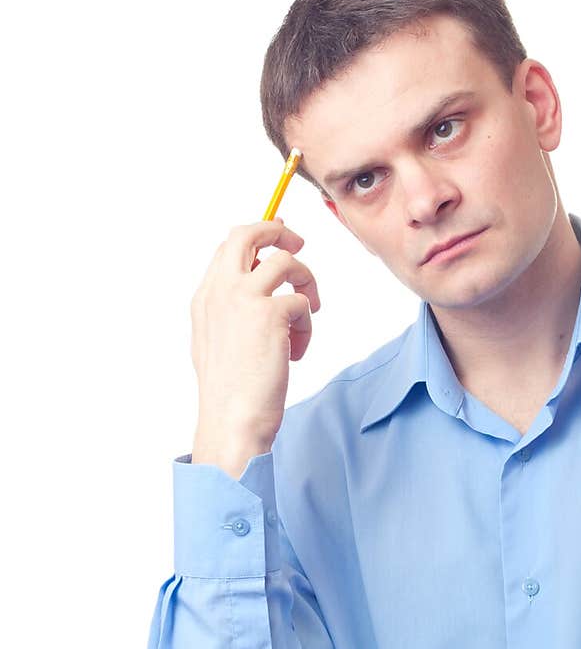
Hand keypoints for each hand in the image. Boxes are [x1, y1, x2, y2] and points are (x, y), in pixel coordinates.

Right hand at [190, 217, 320, 457]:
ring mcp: (245, 298)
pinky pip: (303, 303)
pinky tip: (295, 353)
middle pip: (249, 234)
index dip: (256, 237)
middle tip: (298, 242)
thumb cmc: (229, 392)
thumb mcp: (216, 342)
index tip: (277, 239)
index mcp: (205, 297)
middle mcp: (222, 290)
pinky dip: (306, 328)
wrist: (233, 418)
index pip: (229, 246)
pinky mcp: (271, 314)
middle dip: (278, 230)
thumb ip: (229, 310)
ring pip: (287, 262)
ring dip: (306, 284)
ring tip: (305, 317)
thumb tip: (256, 289)